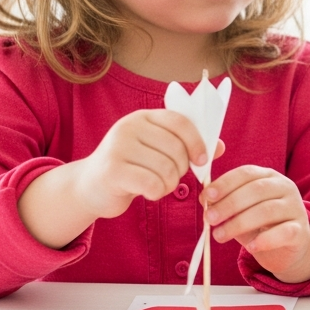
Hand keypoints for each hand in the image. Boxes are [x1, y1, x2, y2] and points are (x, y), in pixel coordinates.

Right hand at [73, 109, 217, 218]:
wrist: (89, 187)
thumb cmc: (132, 168)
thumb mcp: (158, 151)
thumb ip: (187, 146)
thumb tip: (220, 146)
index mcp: (143, 117)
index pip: (180, 122)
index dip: (197, 141)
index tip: (202, 160)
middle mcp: (128, 127)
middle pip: (176, 149)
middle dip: (181, 169)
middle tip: (172, 177)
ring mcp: (117, 147)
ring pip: (166, 168)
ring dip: (169, 184)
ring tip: (158, 185)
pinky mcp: (112, 170)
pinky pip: (153, 183)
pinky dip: (157, 192)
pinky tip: (148, 192)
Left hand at [203, 166, 309, 283]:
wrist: (287, 247)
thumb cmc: (260, 225)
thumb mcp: (241, 210)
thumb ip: (225, 202)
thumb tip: (205, 199)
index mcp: (269, 177)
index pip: (247, 173)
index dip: (225, 183)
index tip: (207, 196)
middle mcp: (285, 188)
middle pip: (256, 190)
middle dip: (229, 204)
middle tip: (209, 219)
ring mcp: (295, 208)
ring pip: (267, 211)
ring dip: (239, 223)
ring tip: (219, 236)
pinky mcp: (301, 231)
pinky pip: (283, 233)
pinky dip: (265, 240)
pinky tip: (251, 247)